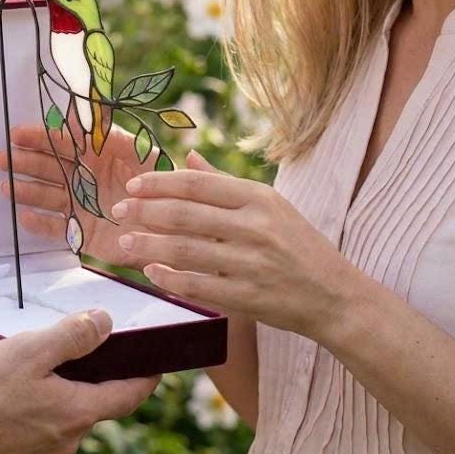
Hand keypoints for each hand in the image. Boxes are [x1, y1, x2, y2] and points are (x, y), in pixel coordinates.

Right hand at [0, 124, 158, 268]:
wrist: (176, 228)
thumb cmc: (164, 185)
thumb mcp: (144, 154)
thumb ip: (114, 135)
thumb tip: (82, 115)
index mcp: (98, 154)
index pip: (63, 142)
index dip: (40, 137)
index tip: (18, 134)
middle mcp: (85, 178)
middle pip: (49, 167)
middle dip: (24, 162)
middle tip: (2, 158)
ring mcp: (82, 205)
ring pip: (47, 195)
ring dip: (25, 190)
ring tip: (6, 187)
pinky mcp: (83, 233)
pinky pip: (56, 228)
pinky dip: (40, 224)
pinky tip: (24, 216)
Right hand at [0, 309, 158, 453]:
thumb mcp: (28, 351)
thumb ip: (72, 336)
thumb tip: (106, 323)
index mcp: (77, 412)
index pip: (130, 395)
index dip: (148, 376)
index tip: (157, 361)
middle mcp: (68, 439)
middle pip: (97, 401)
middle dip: (95, 374)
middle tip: (84, 344)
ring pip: (67, 413)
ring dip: (63, 389)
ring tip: (37, 362)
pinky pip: (43, 426)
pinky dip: (40, 405)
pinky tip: (13, 390)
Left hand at [115, 152, 360, 339]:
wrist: (336, 296)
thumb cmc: (298, 245)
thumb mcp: (270, 204)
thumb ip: (224, 182)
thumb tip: (188, 156)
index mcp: (259, 197)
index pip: (197, 184)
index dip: (159, 183)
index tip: (132, 185)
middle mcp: (256, 227)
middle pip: (185, 215)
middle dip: (145, 212)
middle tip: (118, 211)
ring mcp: (252, 263)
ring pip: (186, 250)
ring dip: (149, 246)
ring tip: (125, 243)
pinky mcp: (250, 298)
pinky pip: (199, 286)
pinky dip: (171, 279)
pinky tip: (152, 273)